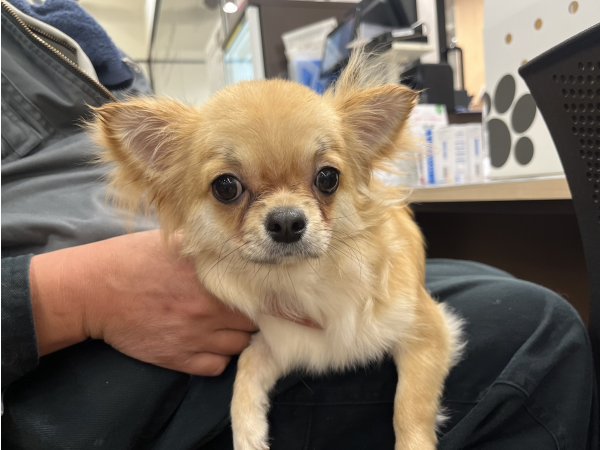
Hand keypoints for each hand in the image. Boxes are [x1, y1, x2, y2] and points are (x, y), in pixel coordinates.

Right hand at [30, 230, 256, 375]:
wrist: (95, 291)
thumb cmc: (132, 259)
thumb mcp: (172, 241)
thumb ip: (205, 245)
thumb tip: (231, 240)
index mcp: (210, 277)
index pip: (256, 292)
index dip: (261, 293)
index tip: (260, 292)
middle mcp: (208, 309)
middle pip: (253, 321)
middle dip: (253, 316)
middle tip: (245, 309)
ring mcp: (194, 337)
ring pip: (239, 346)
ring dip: (238, 337)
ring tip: (228, 326)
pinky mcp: (178, 358)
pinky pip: (217, 366)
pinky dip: (219, 357)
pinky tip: (210, 343)